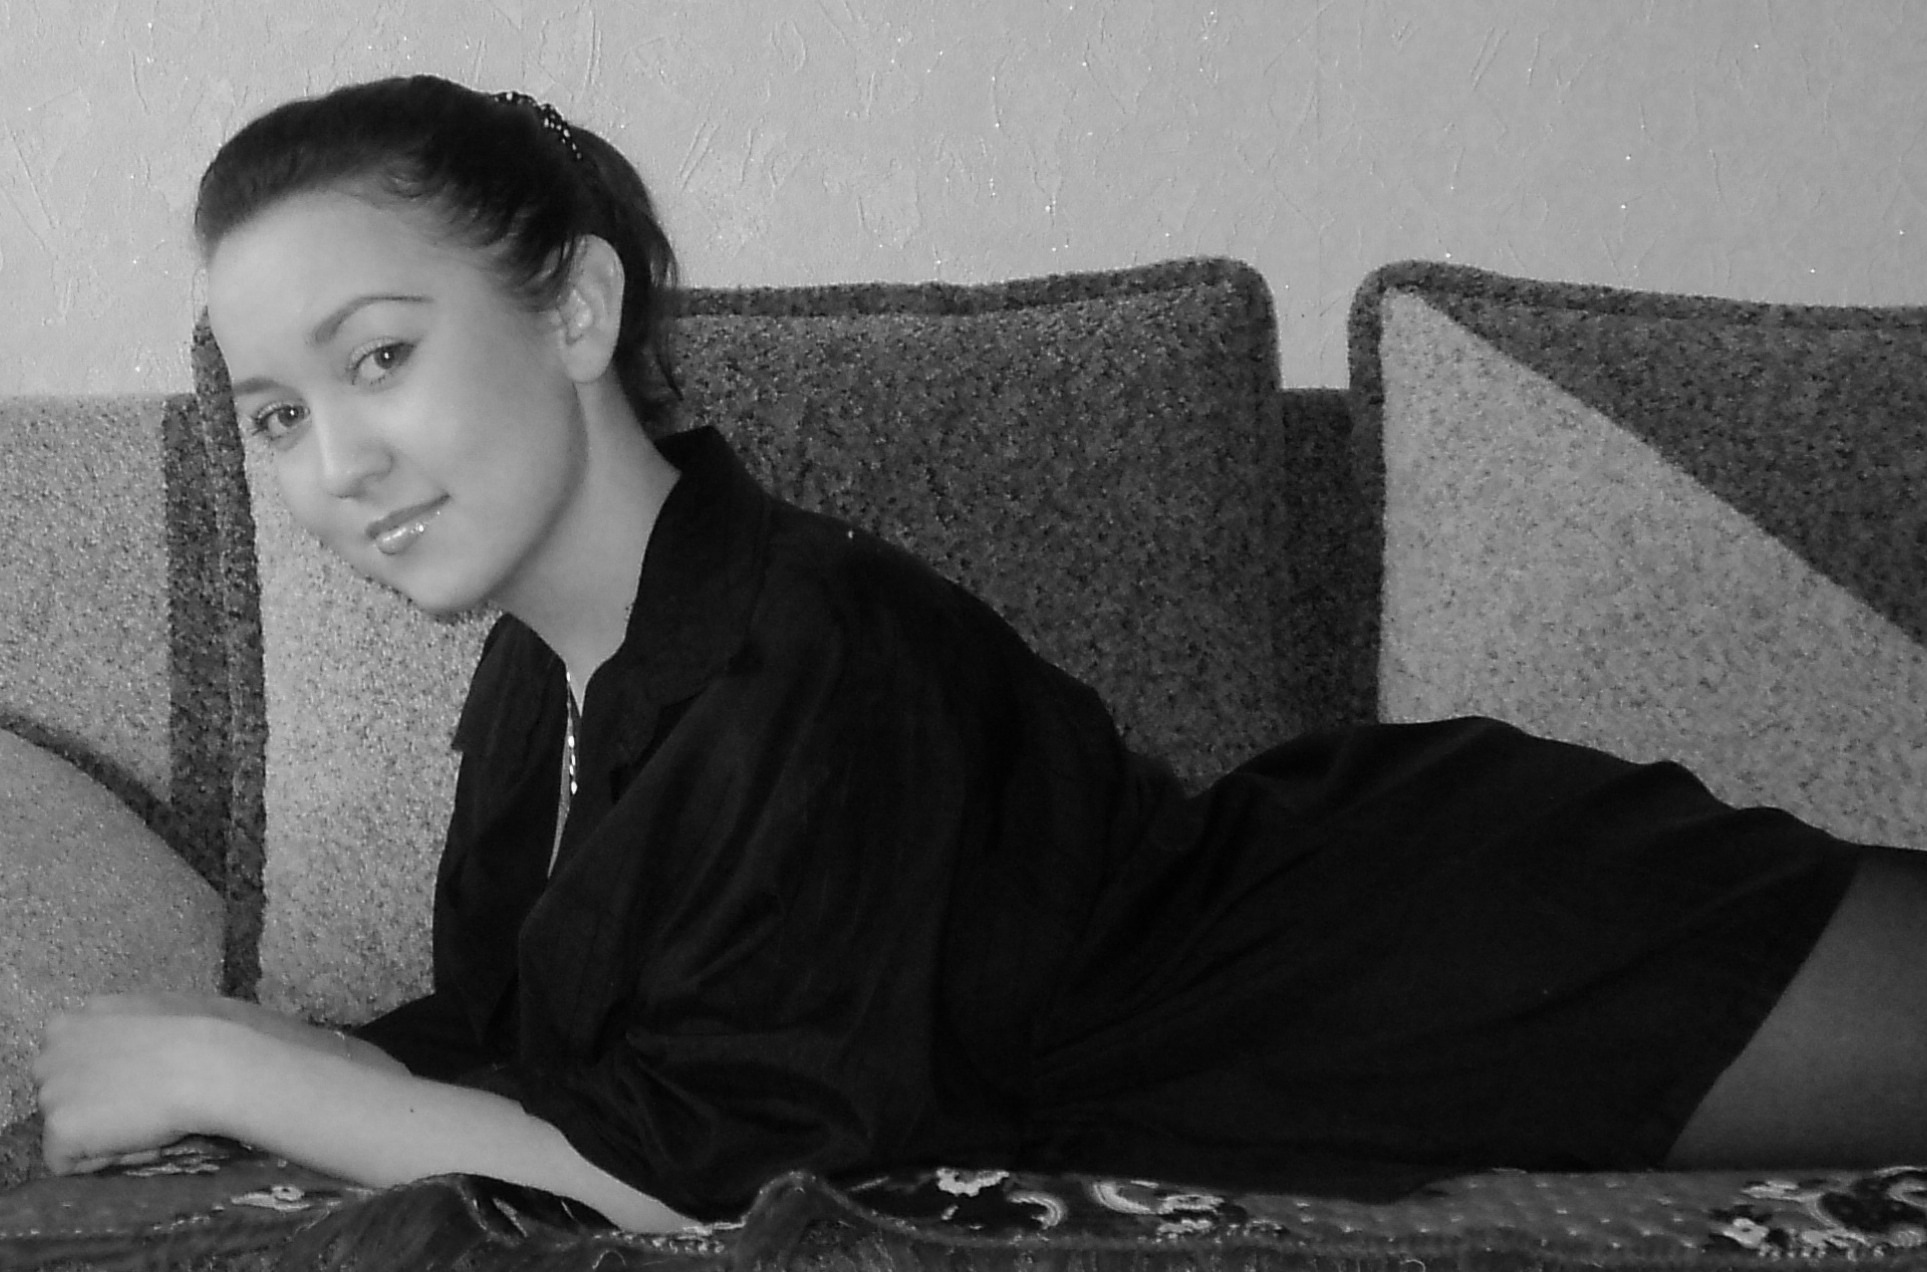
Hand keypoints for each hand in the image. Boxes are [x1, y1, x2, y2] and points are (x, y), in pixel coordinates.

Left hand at [32, 993, 232, 1173]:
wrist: (205, 1063)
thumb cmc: (198, 1033)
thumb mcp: (149, 1015)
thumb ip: (124, 1032)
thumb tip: (132, 1053)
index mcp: (71, 1023)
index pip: (68, 1065)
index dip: (102, 1081)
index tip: (136, 1085)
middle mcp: (49, 1052)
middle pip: (59, 1095)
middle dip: (91, 1105)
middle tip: (137, 1108)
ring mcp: (49, 1091)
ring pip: (65, 1127)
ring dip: (98, 1132)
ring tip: (143, 1124)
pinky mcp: (58, 1127)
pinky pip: (67, 1160)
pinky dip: (100, 1159)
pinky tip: (136, 1139)